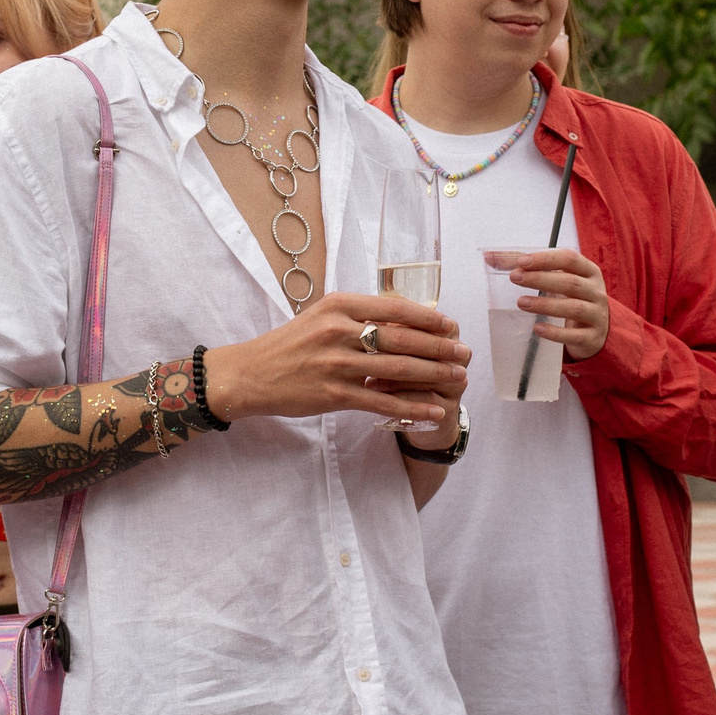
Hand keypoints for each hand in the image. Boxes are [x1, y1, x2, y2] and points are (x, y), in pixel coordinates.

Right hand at [203, 292, 468, 427]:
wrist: (249, 374)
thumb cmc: (289, 345)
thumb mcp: (321, 317)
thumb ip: (358, 317)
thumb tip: (404, 320)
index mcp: (338, 305)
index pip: (395, 308)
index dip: (429, 319)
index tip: (452, 327)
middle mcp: (338, 330)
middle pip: (403, 339)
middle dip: (440, 348)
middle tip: (465, 354)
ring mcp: (335, 363)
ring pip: (397, 370)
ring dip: (434, 375)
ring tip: (458, 379)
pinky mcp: (332, 394)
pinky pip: (381, 402)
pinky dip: (410, 406)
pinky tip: (431, 409)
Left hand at [504, 249, 611, 360]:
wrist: (597, 330)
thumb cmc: (572, 297)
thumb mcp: (558, 279)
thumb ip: (527, 267)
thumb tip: (490, 257)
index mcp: (588, 271)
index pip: (570, 259)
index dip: (546, 259)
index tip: (522, 261)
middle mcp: (596, 291)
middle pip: (570, 282)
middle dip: (541, 279)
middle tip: (515, 278)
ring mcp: (597, 315)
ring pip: (573, 308)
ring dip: (545, 305)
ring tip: (521, 303)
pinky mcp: (592, 337)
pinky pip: (574, 335)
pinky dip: (555, 333)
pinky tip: (537, 329)